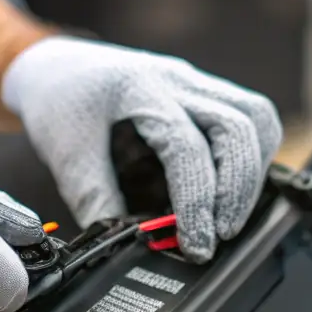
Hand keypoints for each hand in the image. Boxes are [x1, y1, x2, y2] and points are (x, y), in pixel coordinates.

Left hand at [2, 38, 281, 261]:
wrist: (56, 65)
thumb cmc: (59, 102)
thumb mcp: (65, 155)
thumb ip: (96, 201)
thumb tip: (126, 245)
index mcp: (137, 87)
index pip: (185, 146)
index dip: (196, 201)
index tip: (195, 245)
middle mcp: (176, 78)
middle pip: (238, 125)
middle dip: (237, 189)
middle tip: (220, 233)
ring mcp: (195, 82)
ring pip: (255, 116)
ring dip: (252, 171)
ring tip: (230, 215)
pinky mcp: (204, 93)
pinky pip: (248, 117)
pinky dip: (249, 157)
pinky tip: (228, 189)